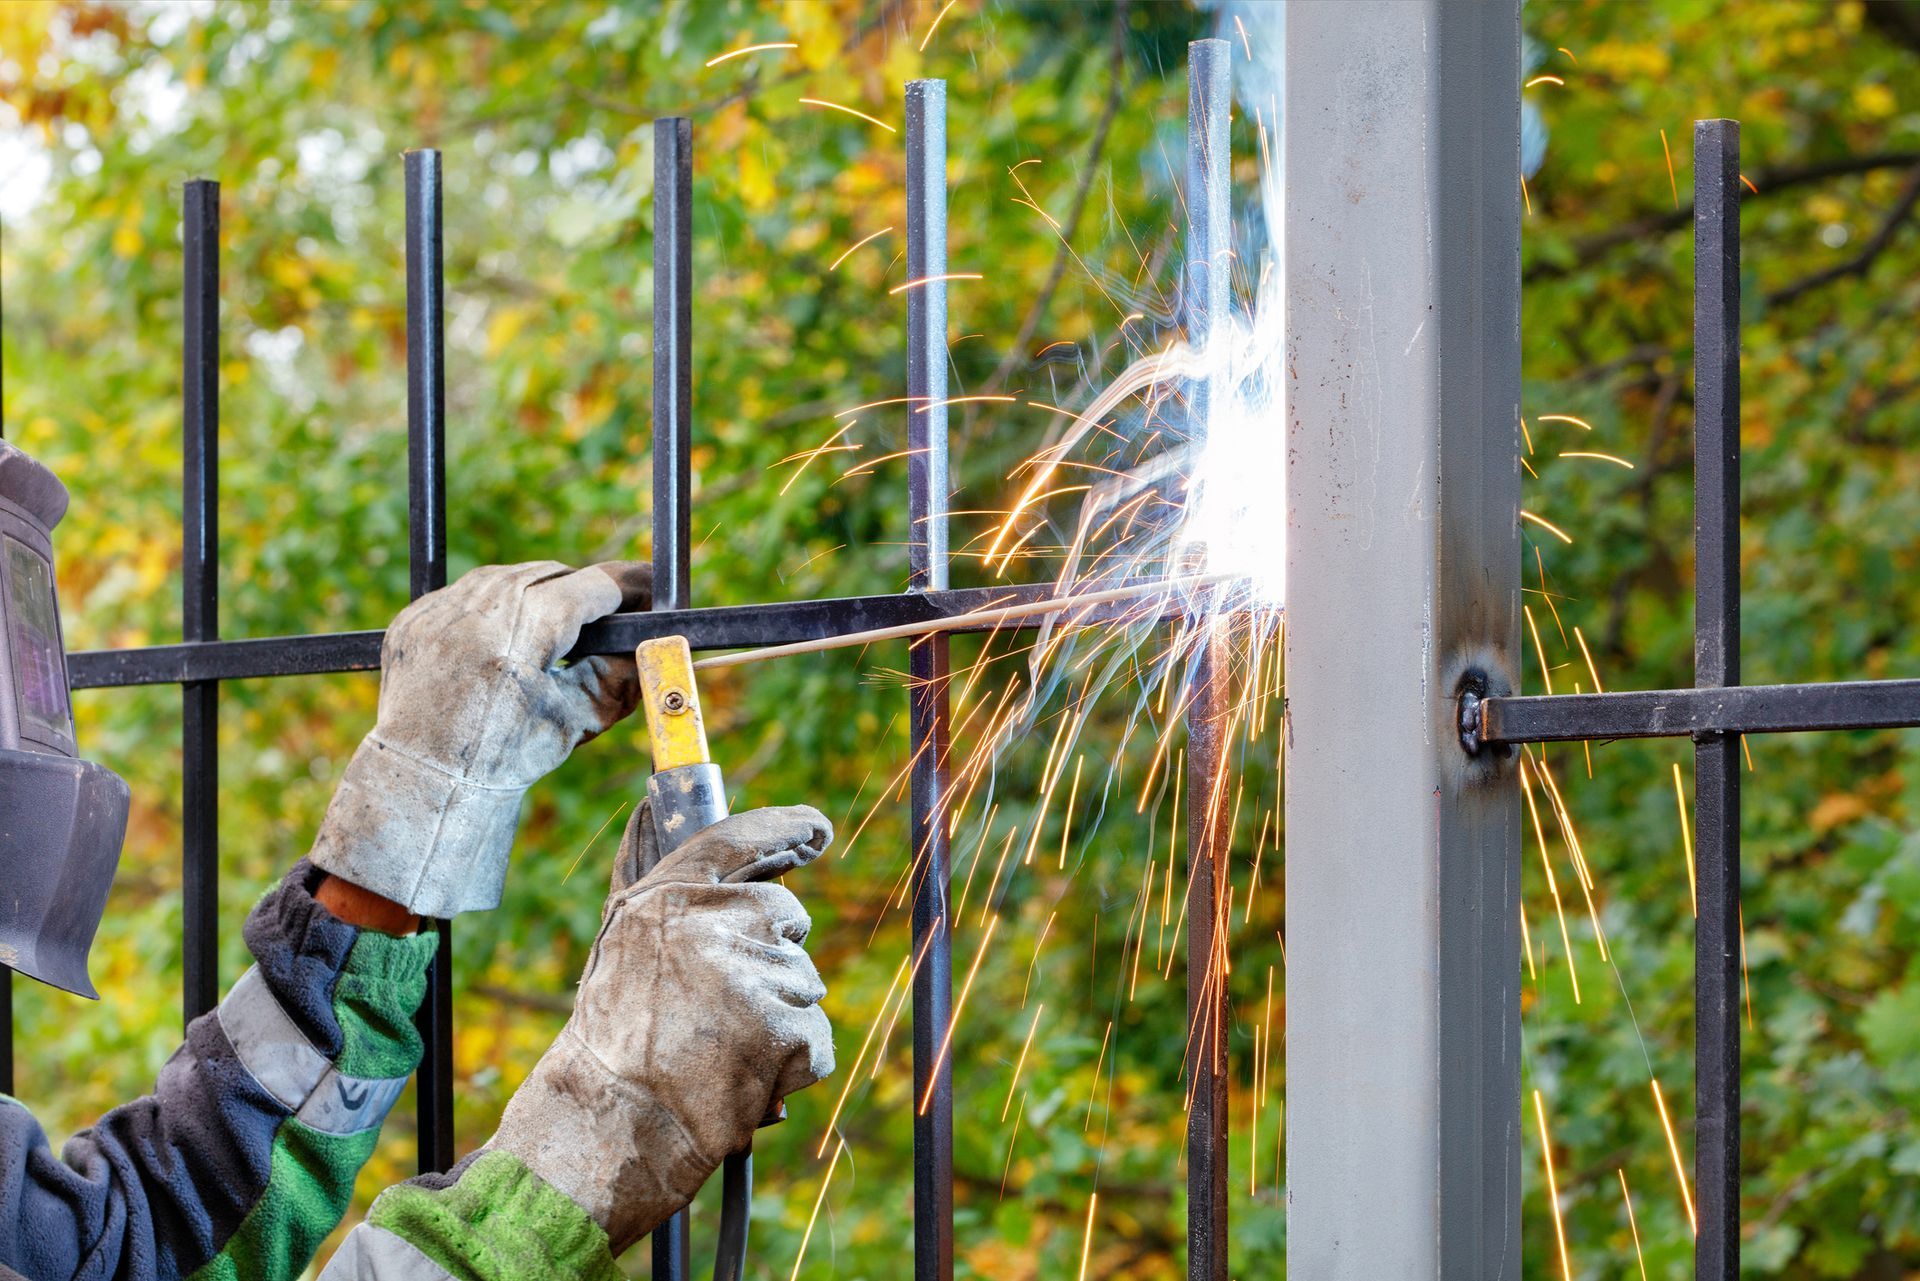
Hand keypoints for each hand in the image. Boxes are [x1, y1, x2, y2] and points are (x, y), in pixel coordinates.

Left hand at [309, 560, 650, 916]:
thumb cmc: (508, 756)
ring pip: (508, 578)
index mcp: (527, 626)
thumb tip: (651, 635)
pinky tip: (503, 639)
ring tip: (554, 627)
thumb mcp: (581, 716)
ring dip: (536, 596)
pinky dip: (491, 612)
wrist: (430, 779)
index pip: (596, 585)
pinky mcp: (415, 618)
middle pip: (553, 575)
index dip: (631, 587)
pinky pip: (466, 597)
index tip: (649, 589)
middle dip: (583, 592)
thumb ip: (623, 671)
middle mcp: (481, 606)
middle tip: (607, 615)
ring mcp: (441, 608)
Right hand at [485, 803, 835, 1253]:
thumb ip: (663, 890)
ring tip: (720, 1050)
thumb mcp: (620, 944)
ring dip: (778, 1020)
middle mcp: (712, 925)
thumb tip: (652, 810)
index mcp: (668, 898)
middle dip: (772, 960)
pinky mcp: (782, 1028)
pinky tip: (745, 1078)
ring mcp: (752, 974)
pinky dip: (793, 1066)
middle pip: (788, 920)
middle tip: (722, 1008)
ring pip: (804, 985)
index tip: (816, 828)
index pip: (738, 840)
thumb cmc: (611, 1040)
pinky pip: (816, 1040)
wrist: (609, 1123)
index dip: (784, 828)